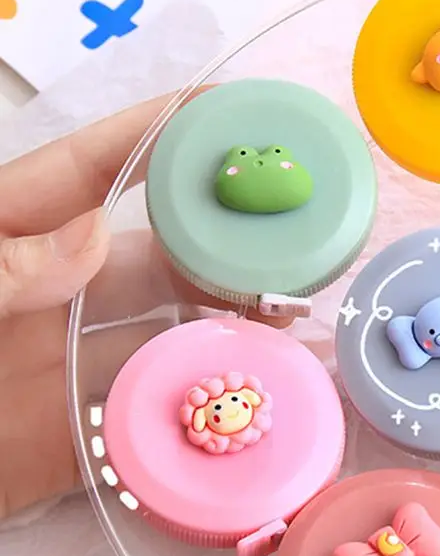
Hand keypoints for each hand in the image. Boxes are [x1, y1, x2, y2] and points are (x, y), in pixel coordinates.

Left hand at [0, 93, 285, 518]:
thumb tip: (92, 234)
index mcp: (4, 239)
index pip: (90, 174)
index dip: (156, 136)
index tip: (225, 110)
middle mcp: (46, 299)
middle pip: (154, 260)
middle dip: (225, 247)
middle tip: (293, 241)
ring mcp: (60, 372)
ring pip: (165, 344)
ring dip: (230, 337)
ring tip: (294, 325)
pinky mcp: (68, 444)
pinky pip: (146, 429)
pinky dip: (200, 424)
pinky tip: (253, 410)